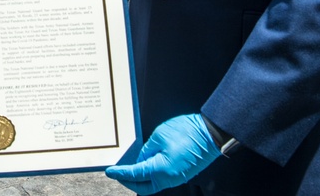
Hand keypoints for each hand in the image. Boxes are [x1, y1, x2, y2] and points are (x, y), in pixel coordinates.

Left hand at [105, 114, 219, 193]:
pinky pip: (161, 179)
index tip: (110, 172)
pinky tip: (145, 165)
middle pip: (143, 186)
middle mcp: (169, 179)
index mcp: (161, 170)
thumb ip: (147, 149)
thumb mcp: (159, 136)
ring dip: (140, 178)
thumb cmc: (186, 132)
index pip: (135, 174)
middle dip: (129, 182)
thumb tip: (141, 159)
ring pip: (153, 184)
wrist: (210, 135)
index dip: (120, 173)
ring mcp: (176, 178)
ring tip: (129, 169)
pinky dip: (151, 175)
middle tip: (118, 174)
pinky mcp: (181, 174)